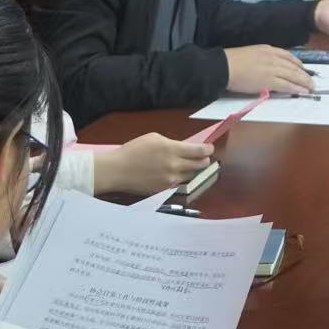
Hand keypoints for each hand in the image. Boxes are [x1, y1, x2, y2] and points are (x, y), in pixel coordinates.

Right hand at [94, 133, 214, 198]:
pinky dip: (181, 178)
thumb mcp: (154, 139)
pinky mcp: (165, 190)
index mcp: (172, 149)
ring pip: (192, 175)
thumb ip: (173, 143)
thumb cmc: (134, 150)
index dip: (208, 149)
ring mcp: (170, 180)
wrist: (118, 170)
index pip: (200, 151)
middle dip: (204, 160)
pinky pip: (180, 183)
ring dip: (194, 170)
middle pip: (200, 165)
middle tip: (204, 158)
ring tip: (192, 166)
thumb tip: (186, 148)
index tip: (210, 148)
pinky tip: (177, 174)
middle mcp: (174, 166)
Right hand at [225, 45, 314, 95]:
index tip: (303, 69)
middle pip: (294, 66)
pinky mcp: (269, 81)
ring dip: (304, 82)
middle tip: (312, 81)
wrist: (224, 66)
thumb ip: (263, 58)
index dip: (298, 63)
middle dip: (305, 74)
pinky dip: (296, 88)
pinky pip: (287, 85)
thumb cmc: (232, 61)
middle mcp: (273, 57)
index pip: (288, 56)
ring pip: (294, 75)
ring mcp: (272, 69)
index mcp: (268, 49)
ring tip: (311, 87)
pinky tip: (303, 91)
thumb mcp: (252, 53)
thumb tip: (270, 67)